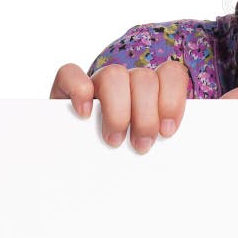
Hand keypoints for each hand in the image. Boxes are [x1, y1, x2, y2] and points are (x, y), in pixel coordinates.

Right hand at [50, 61, 189, 153]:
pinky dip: (79, 90)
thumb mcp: (145, 143)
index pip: (171, 73)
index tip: (167, 131)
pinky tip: (85, 114)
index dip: (172, 99)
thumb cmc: (122, 152)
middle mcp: (126, 81)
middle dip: (145, 116)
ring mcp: (96, 82)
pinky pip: (70, 73)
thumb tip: (168, 143)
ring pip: (113, 74)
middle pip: (143, 78)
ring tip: (115, 140)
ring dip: (117, 110)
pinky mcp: (65, 88)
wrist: (75, 165)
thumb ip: (159, 135)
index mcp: (152, 87)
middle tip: (141, 145)